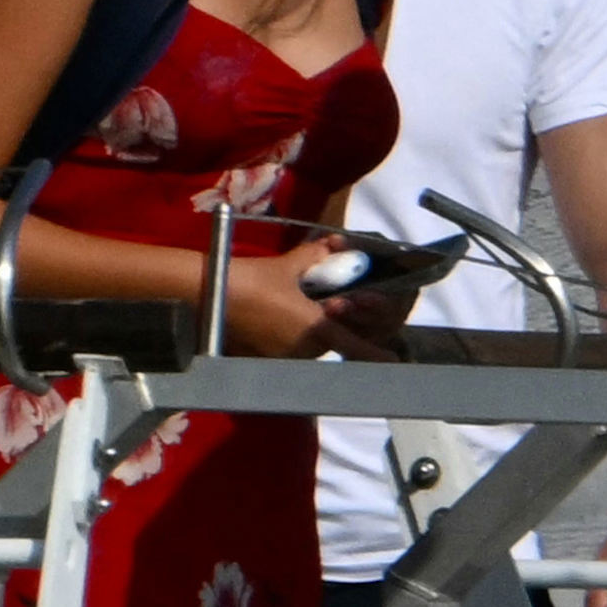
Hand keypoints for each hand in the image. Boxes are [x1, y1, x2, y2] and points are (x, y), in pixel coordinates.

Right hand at [227, 237, 409, 361]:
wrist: (210, 294)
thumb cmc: (255, 279)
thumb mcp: (291, 264)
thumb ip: (318, 255)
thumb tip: (336, 244)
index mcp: (317, 328)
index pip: (355, 346)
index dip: (376, 354)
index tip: (395, 363)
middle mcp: (306, 349)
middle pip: (334, 342)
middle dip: (339, 327)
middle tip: (334, 307)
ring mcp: (285, 356)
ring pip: (313, 345)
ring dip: (317, 331)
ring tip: (308, 307)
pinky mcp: (267, 357)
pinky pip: (293, 348)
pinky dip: (297, 335)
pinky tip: (287, 317)